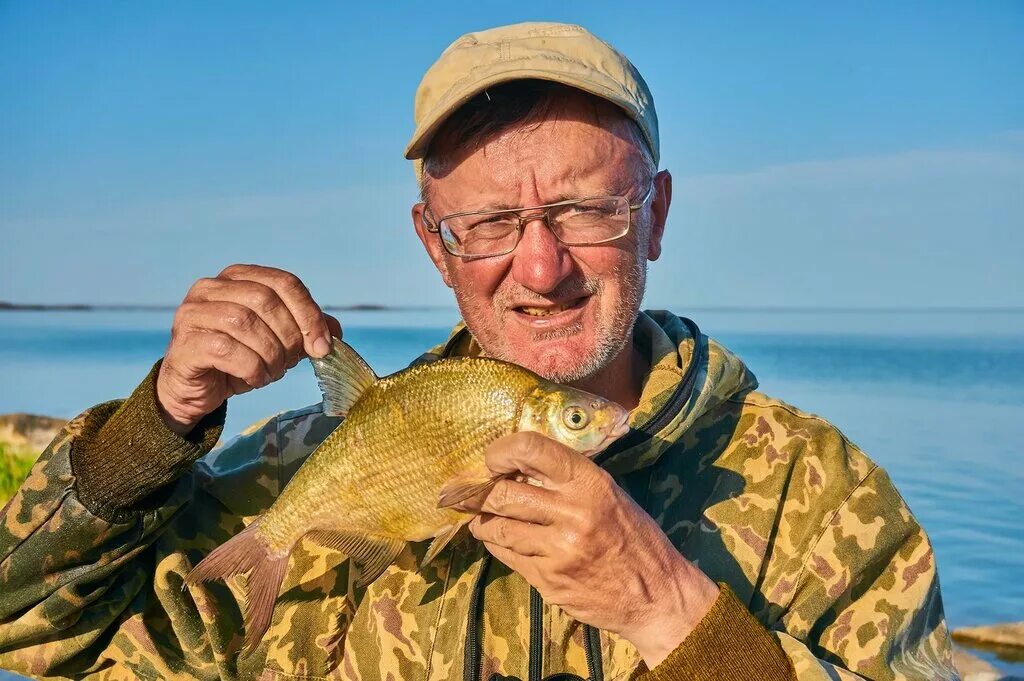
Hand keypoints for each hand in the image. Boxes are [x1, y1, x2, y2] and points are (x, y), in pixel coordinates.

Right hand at [156, 264, 340, 434]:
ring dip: (271, 354)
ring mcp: (193, 313)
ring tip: (273, 372)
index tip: (323, 346)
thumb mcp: (277, 341)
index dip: (310, 314)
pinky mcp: (185, 343)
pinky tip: (256, 378)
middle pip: (266, 300)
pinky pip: (227, 350)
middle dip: (290, 336)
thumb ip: (304, 329)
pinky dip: (252, 368)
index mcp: (237, 277)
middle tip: (293, 361)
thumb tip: (335, 331)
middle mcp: (210, 287)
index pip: (284, 282)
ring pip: (245, 323)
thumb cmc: (238, 359)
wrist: (196, 390)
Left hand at [459, 432, 719, 668]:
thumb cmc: (634, 538)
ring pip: (497, 527)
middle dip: (484, 492)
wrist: (657, 596)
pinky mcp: (548, 580)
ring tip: (485, 517)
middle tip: (480, 491)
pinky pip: (507, 555)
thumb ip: (567, 480)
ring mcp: (558, 549)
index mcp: (589, 482)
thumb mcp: (609, 494)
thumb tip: (518, 467)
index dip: (501, 451)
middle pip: (502, 493)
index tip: (494, 460)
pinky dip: (498, 544)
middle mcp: (572, 512)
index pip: (531, 449)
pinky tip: (501, 540)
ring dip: (484, 521)